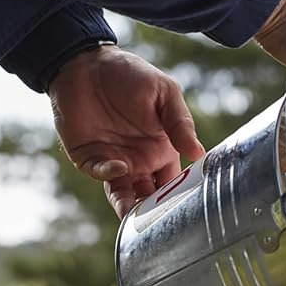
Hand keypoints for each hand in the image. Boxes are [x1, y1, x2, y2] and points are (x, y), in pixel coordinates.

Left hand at [49, 45, 204, 217]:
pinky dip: (110, 175)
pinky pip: (101, 174)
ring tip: (137, 215)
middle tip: (161, 220)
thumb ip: (180, 123)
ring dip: (130, 206)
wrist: (87, 64)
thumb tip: (198, 153)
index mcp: (161, 150)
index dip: (179, 196)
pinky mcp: (89, 159)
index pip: (173, 183)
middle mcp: (139, 162)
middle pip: (149, 197)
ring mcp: (113, 162)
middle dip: (154, 211)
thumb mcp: (164, 93)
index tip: (187, 205)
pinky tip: (119, 168)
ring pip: (124, 195)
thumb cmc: (131, 75)